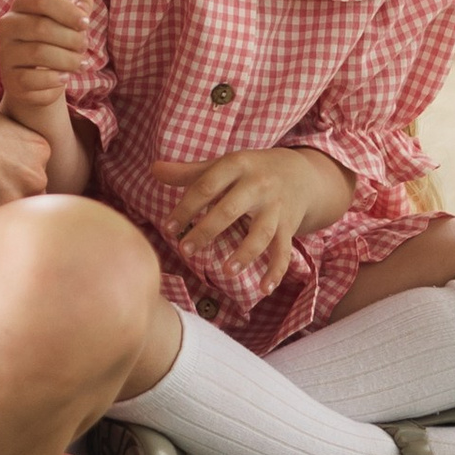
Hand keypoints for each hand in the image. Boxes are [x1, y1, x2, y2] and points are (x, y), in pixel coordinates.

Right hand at [0, 0, 89, 113]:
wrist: (41, 78)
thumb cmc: (58, 40)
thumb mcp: (70, 18)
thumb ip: (80, 4)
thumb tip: (82, 5)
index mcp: (22, 4)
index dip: (68, 11)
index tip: (85, 24)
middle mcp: (7, 26)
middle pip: (40, 26)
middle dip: (71, 38)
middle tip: (84, 46)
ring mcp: (5, 53)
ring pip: (38, 53)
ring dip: (68, 59)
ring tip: (80, 64)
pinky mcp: (9, 79)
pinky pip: (32, 78)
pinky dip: (54, 79)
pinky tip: (65, 78)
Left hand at [151, 148, 351, 282]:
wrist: (300, 173)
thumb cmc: (250, 171)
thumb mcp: (223, 165)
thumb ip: (189, 172)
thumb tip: (153, 170)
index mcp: (237, 166)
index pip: (206, 187)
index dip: (185, 208)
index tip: (167, 228)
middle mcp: (258, 186)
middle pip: (230, 210)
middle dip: (207, 231)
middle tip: (184, 250)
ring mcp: (275, 208)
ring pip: (261, 233)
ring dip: (245, 253)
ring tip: (226, 271)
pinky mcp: (288, 227)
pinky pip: (283, 251)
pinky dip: (276, 271)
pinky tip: (265, 289)